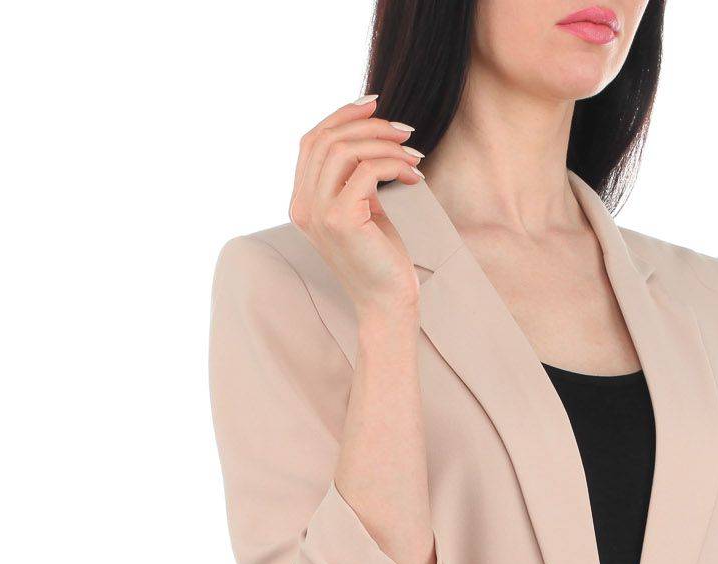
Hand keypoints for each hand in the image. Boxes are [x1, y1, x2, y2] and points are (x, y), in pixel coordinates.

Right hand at [289, 96, 425, 317]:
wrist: (387, 304)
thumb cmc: (381, 259)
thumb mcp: (363, 209)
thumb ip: (354, 176)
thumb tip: (370, 134)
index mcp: (302, 201)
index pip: (312, 141)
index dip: (341, 115)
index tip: (375, 104)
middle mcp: (302, 205)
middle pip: (328, 139)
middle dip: (370, 126)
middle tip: (406, 132)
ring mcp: (318, 212)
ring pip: (346, 150)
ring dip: (385, 144)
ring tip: (414, 156)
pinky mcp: (341, 219)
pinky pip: (367, 170)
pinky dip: (395, 165)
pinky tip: (414, 177)